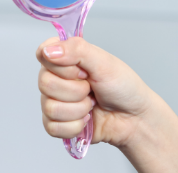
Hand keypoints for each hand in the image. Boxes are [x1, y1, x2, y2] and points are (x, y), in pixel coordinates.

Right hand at [36, 37, 157, 149]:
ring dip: (78, 109)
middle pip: (45, 83)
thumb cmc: (123, 86)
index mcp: (65, 58)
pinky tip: (87, 120)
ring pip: (50, 107)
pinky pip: (52, 127)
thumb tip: (49, 50)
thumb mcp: (103, 62)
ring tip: (92, 104)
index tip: (82, 70)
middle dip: (76, 90)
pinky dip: (75, 126)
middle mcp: (56, 78)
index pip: (43, 54)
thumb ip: (76, 50)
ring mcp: (54, 101)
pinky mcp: (57, 123)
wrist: (134, 118)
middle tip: (92, 88)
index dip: (62, 65)